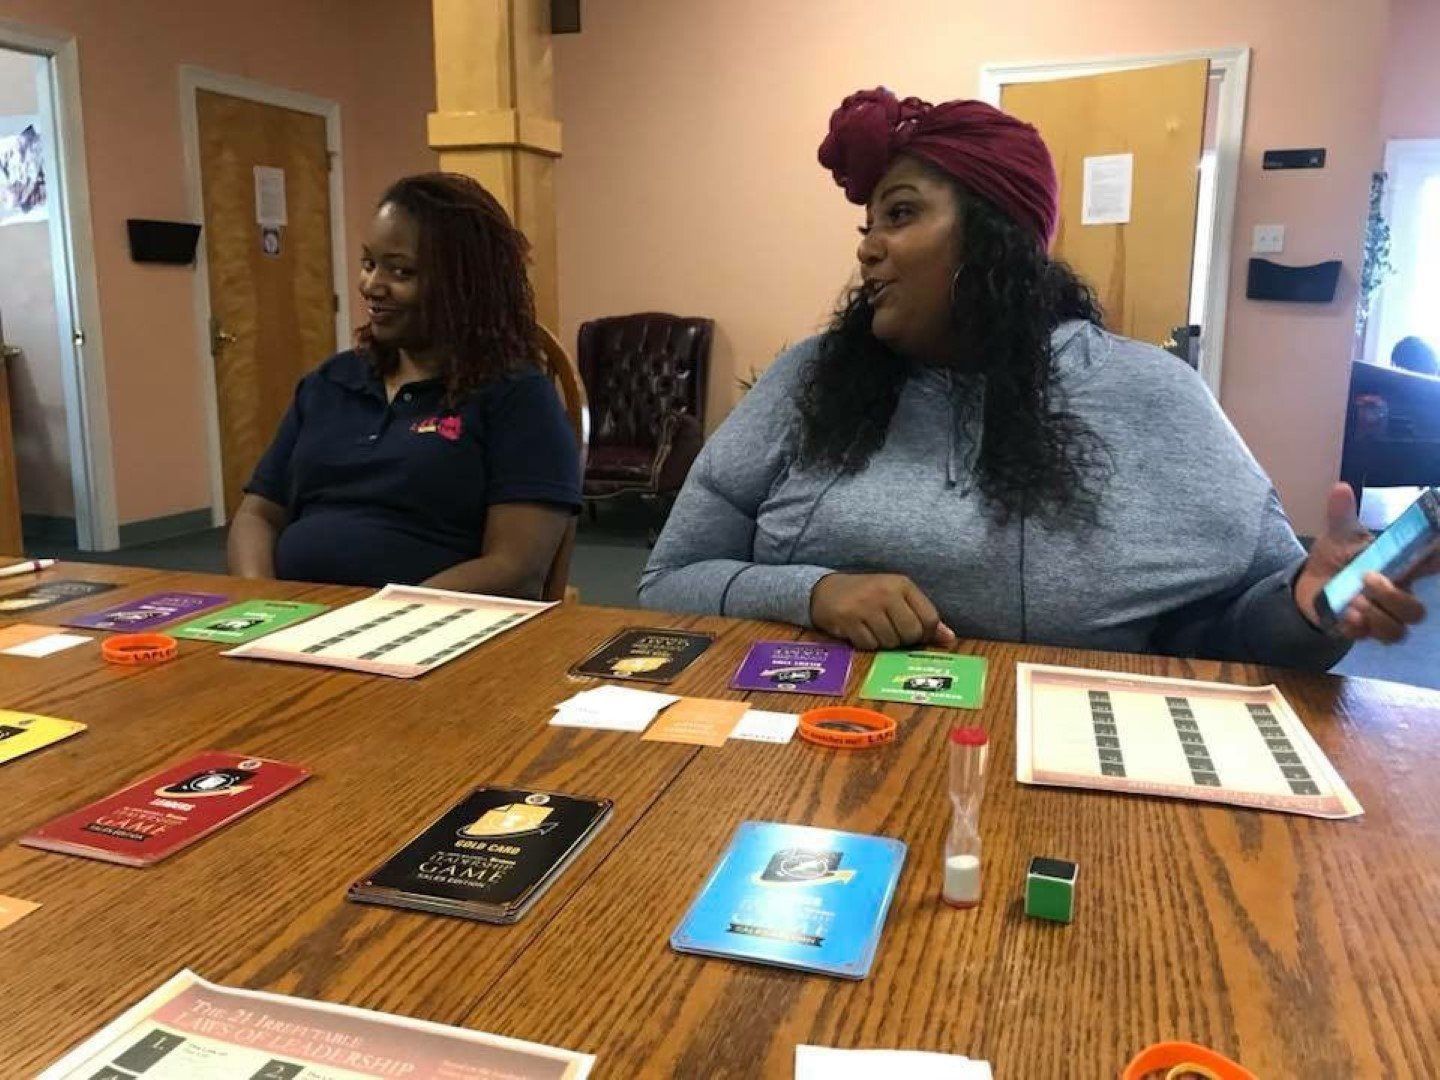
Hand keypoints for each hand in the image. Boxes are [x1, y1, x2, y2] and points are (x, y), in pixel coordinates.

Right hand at [809, 572, 956, 650]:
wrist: (827, 590)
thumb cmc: (869, 595)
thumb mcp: (898, 599)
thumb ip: (923, 617)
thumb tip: (949, 639)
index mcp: (902, 584)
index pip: (929, 619)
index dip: (925, 634)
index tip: (914, 633)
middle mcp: (886, 592)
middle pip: (911, 634)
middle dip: (903, 639)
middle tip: (890, 631)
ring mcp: (866, 605)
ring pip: (890, 642)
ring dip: (883, 642)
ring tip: (874, 629)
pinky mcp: (848, 618)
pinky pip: (868, 645)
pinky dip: (866, 644)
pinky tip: (859, 631)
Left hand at [1293, 483, 1437, 642]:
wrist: (1309, 586)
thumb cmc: (1336, 558)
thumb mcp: (1338, 535)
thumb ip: (1342, 514)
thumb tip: (1340, 488)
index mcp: (1401, 568)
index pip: (1432, 566)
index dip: (1436, 561)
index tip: (1433, 557)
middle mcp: (1398, 594)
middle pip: (1417, 610)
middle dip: (1394, 597)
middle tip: (1367, 579)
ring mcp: (1382, 615)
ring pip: (1399, 628)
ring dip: (1378, 616)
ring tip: (1354, 603)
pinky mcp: (1363, 631)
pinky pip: (1373, 638)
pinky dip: (1361, 629)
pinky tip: (1347, 617)